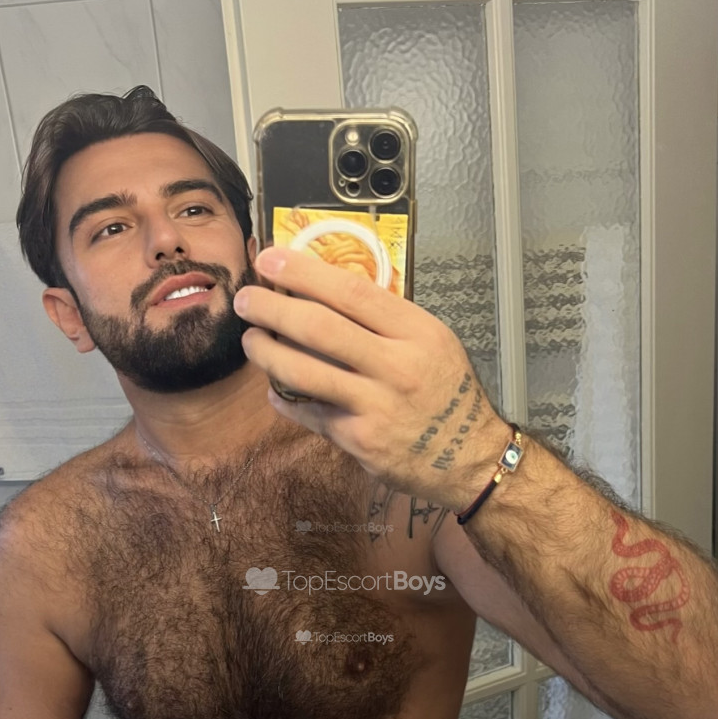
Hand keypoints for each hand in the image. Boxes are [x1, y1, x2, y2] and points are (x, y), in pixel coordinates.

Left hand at [233, 246, 509, 509]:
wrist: (472, 459)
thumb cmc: (448, 394)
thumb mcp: (433, 343)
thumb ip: (386, 321)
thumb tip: (326, 292)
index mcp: (416, 332)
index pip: (351, 292)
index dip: (304, 273)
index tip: (270, 259)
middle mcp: (396, 366)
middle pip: (320, 328)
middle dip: (272, 309)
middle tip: (245, 299)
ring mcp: (376, 406)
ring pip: (305, 372)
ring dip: (268, 353)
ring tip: (251, 341)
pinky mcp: (360, 440)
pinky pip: (310, 413)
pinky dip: (285, 399)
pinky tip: (273, 389)